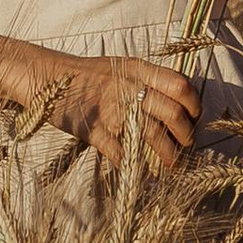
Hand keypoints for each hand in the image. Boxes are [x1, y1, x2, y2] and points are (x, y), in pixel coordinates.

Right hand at [41, 52, 203, 169]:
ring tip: (172, 164)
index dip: (194, 104)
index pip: (180, 86)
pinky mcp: (95, 131)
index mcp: (138, 70)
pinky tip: (142, 175)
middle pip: (172, 113)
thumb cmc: (87, 74)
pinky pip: (121, 153)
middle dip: (185, 134)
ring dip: (167, 154)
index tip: (194, 117)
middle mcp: (129, 88)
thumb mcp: (121, 67)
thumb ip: (147, 80)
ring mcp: (112, 110)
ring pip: (152, 135)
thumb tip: (177, 99)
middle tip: (186, 144)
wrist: (47, 78)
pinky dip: (134, 168)